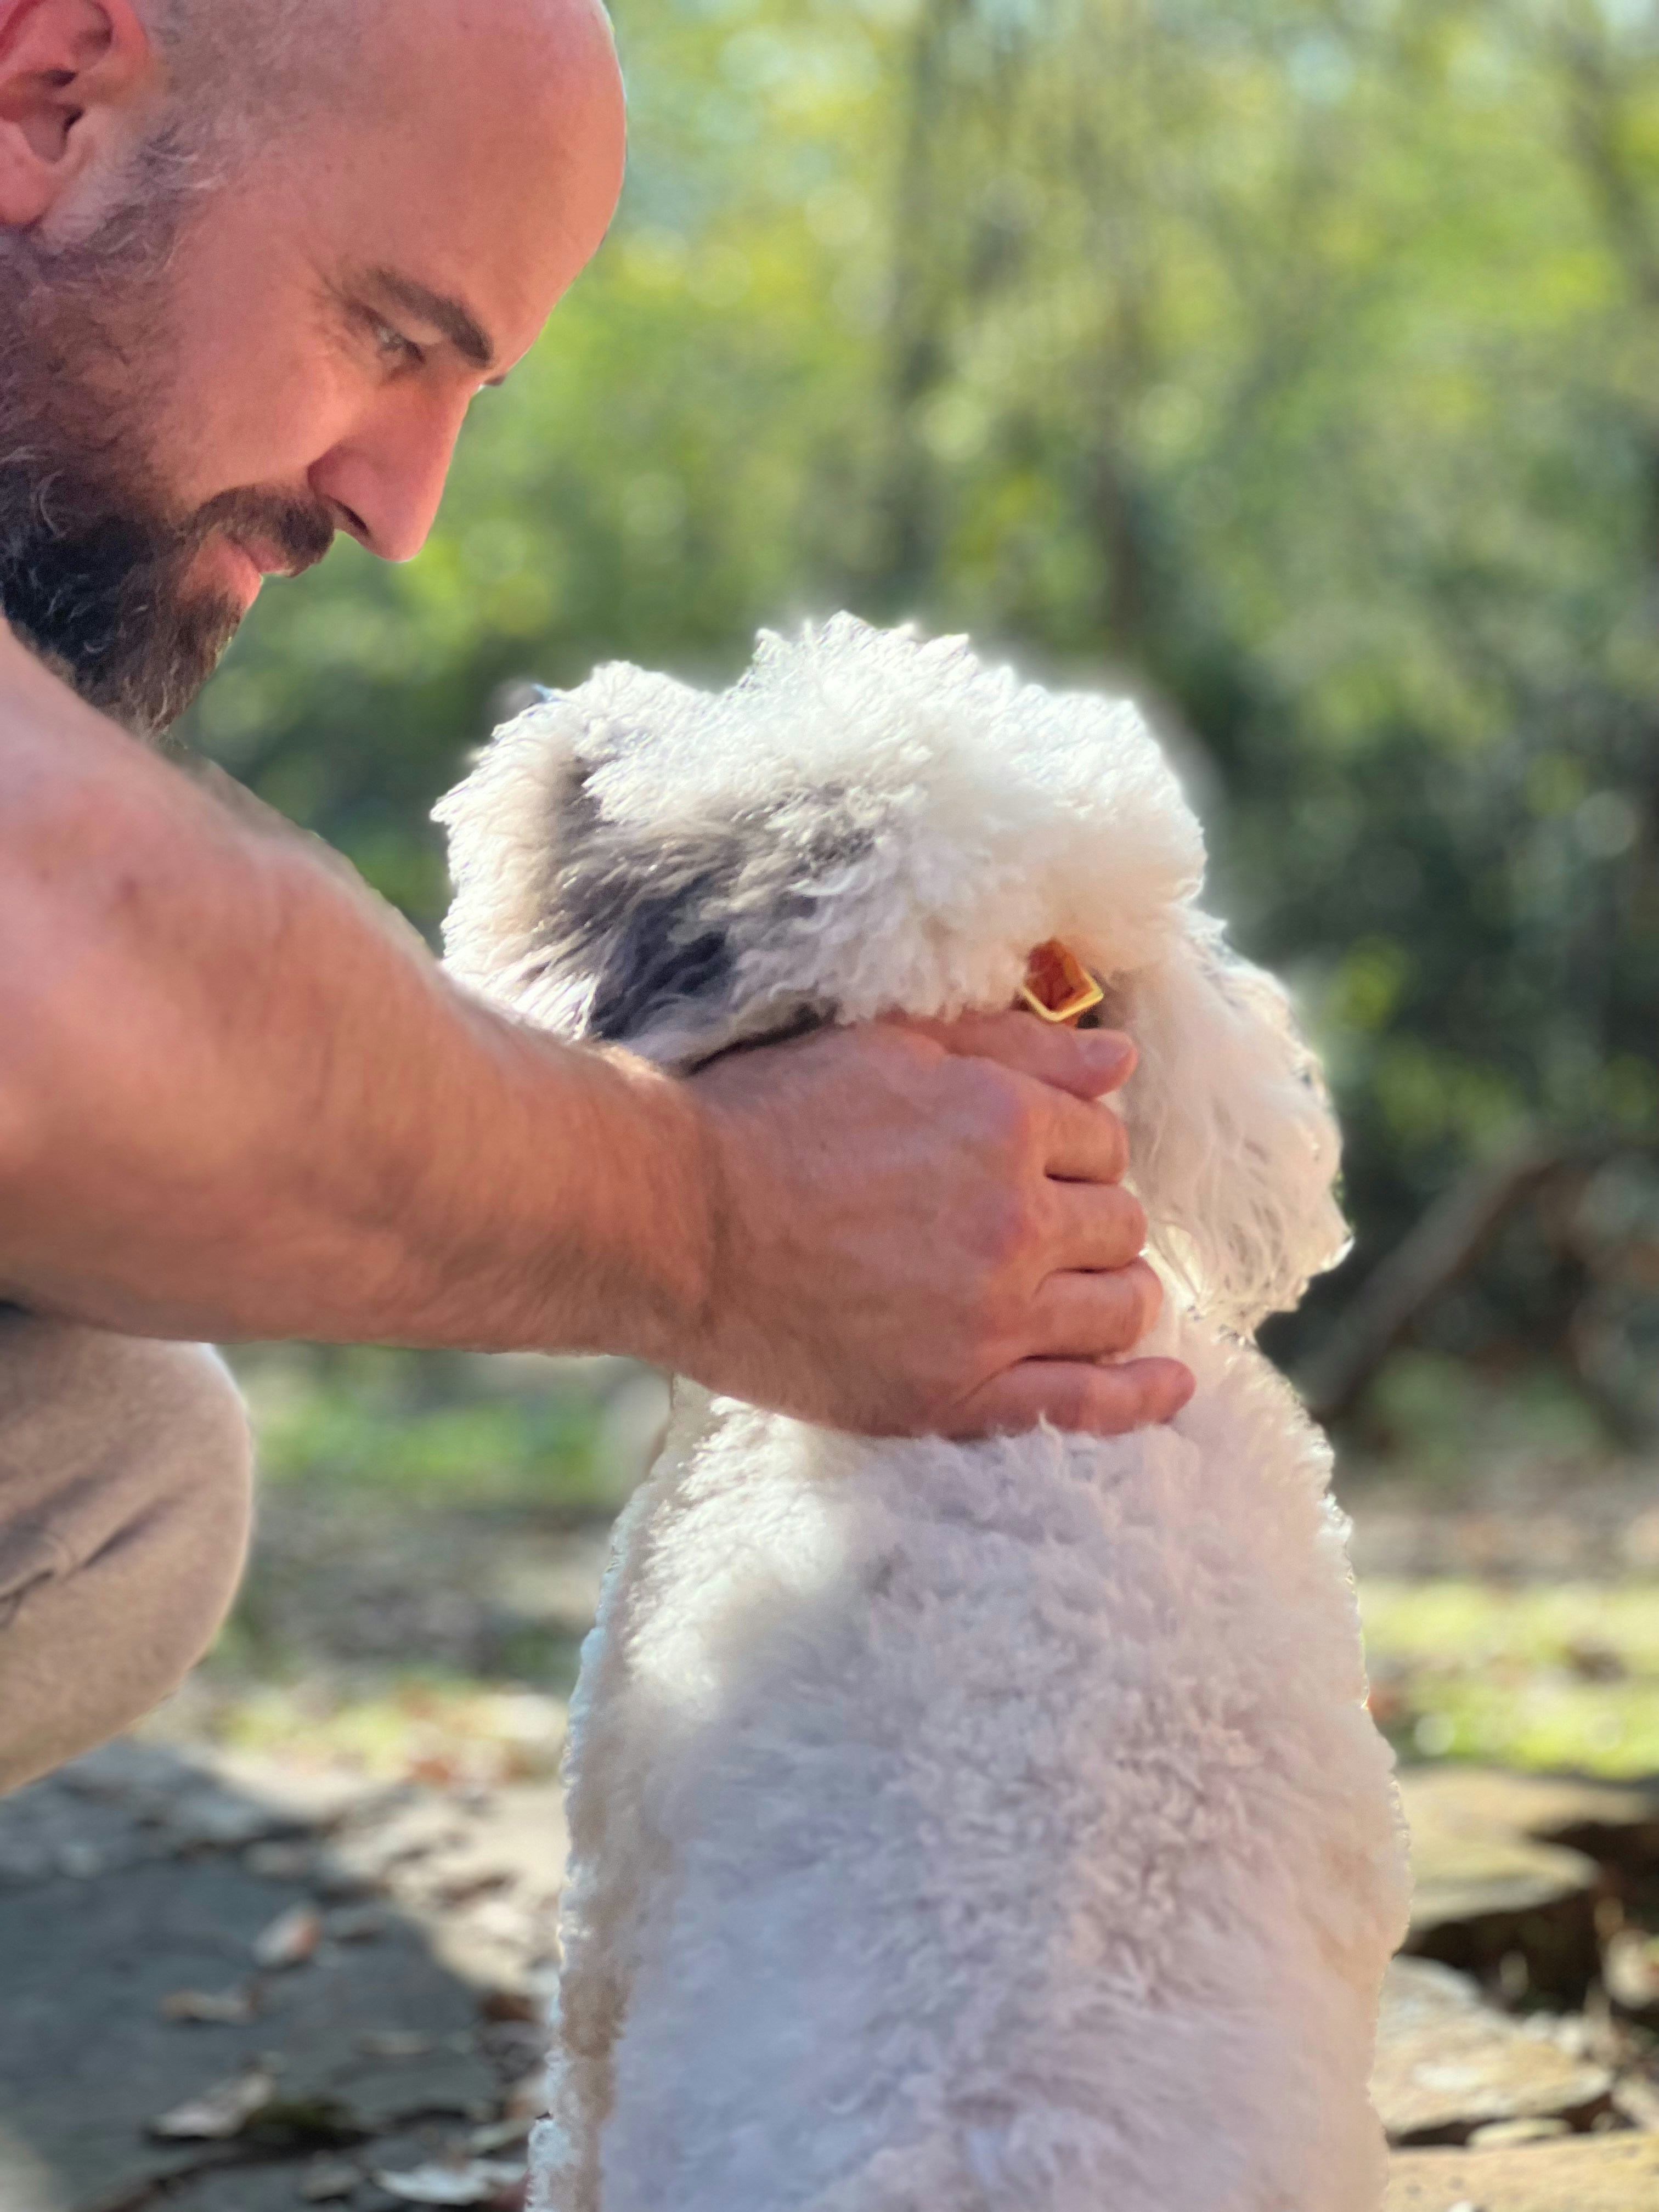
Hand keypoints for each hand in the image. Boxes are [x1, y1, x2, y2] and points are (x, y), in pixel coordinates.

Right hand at [679, 1012, 1195, 1436]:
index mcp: (1003, 1120)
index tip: (1029, 1166)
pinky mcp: (956, 1396)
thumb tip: (1121, 1058)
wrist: (673, 1221)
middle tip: (1035, 1229)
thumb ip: (1013, 1047)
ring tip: (1079, 1294)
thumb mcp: (890, 1048)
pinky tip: (1169, 1388)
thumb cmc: (768, 1120)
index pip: (1103, 1140)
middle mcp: (1014, 1218)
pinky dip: (1138, 1398)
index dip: (1072, 1152)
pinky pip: (1084, 1404)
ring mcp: (992, 1316)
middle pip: (1119, 1223)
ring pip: (1120, 1307)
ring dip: (1114, 1294)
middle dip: (1089, 1220)